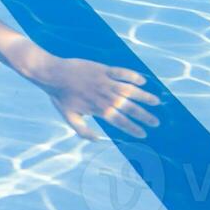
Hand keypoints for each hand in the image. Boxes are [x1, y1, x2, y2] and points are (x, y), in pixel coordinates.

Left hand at [32, 57, 160, 139]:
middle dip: (145, 116)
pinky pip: (122, 72)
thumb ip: (83, 131)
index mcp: (99, 110)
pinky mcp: (104, 69)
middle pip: (130, 108)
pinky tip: (142, 81)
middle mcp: (106, 97)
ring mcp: (106, 82)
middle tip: (156, 122)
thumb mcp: (69, 118)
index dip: (134, 129)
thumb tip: (97, 140)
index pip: (121, 122)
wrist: (53, 74)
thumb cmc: (60, 97)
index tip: (144, 134)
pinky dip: (133, 76)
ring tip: (157, 101)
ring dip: (145, 96)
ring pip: (131, 90)